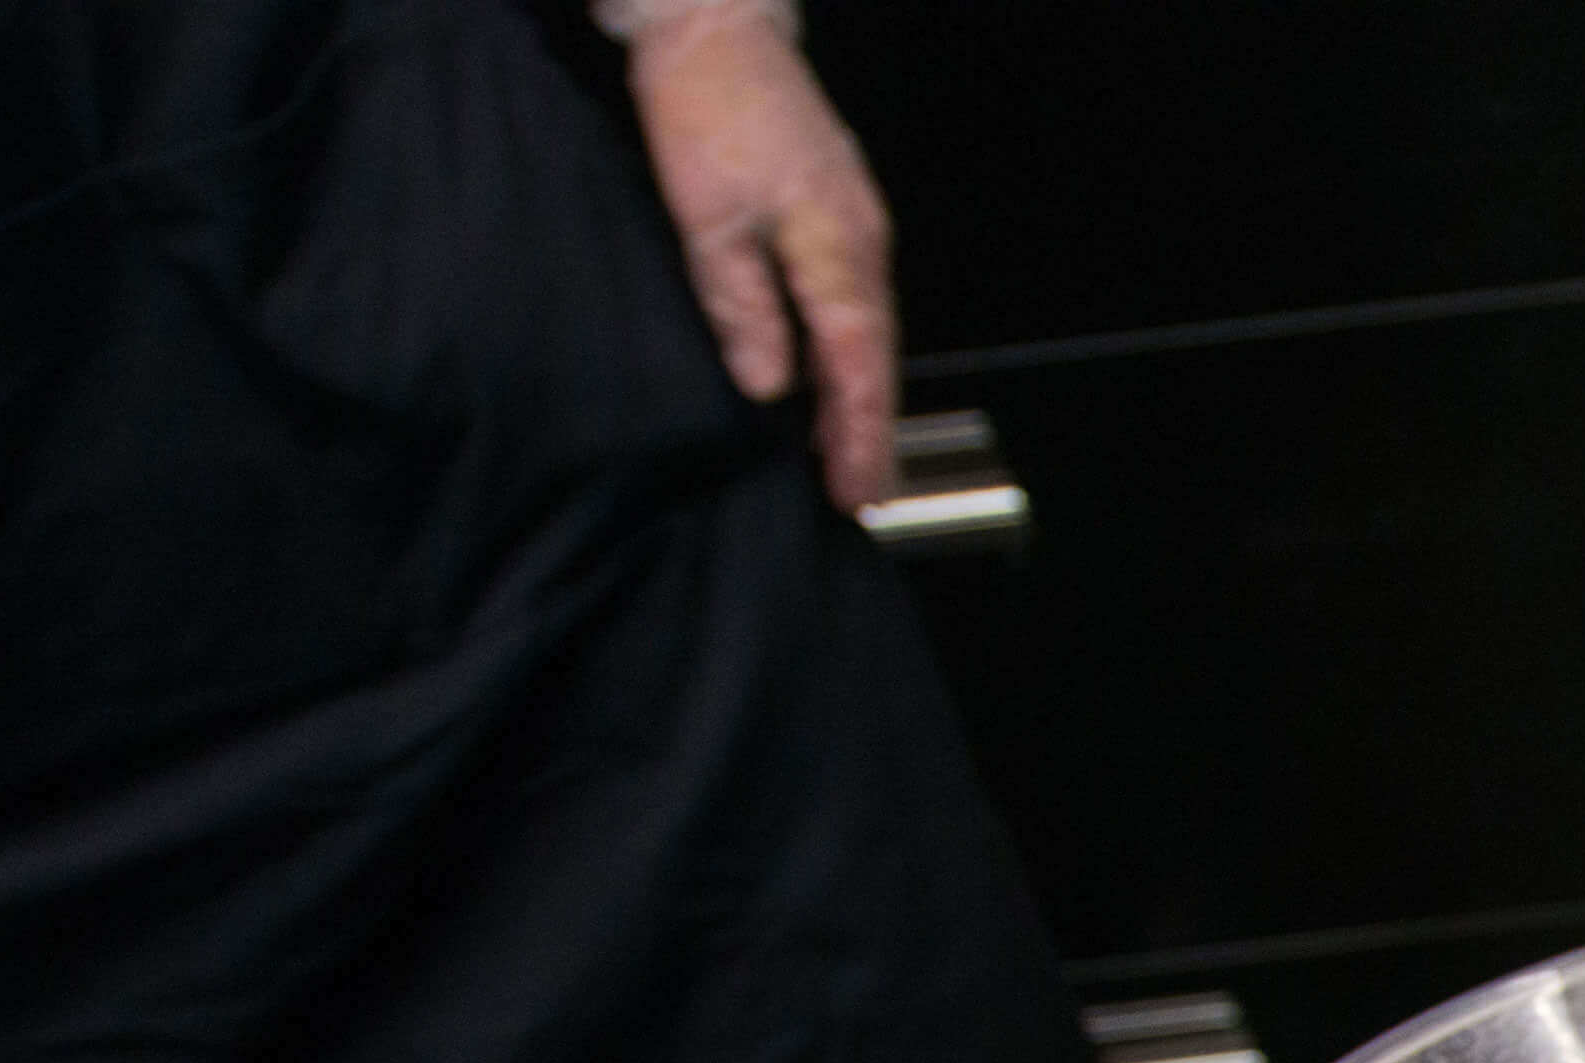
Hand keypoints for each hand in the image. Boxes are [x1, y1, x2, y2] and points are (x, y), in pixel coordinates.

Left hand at [625, 3, 902, 512]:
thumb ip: (741, 304)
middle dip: (872, 430)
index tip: (857, 492)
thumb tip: (768, 384)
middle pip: (878, 356)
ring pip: (870, 331)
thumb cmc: (706, 110)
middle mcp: (863, 242)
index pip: (858, 365)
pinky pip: (856, 300)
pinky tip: (832, 373)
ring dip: (861, 395)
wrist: (716, 27)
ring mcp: (858, 224)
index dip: (858, 435)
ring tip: (848, 452)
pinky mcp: (839, 209)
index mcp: (836, 248)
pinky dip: (850, 351)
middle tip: (863, 494)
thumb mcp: (706, 216)